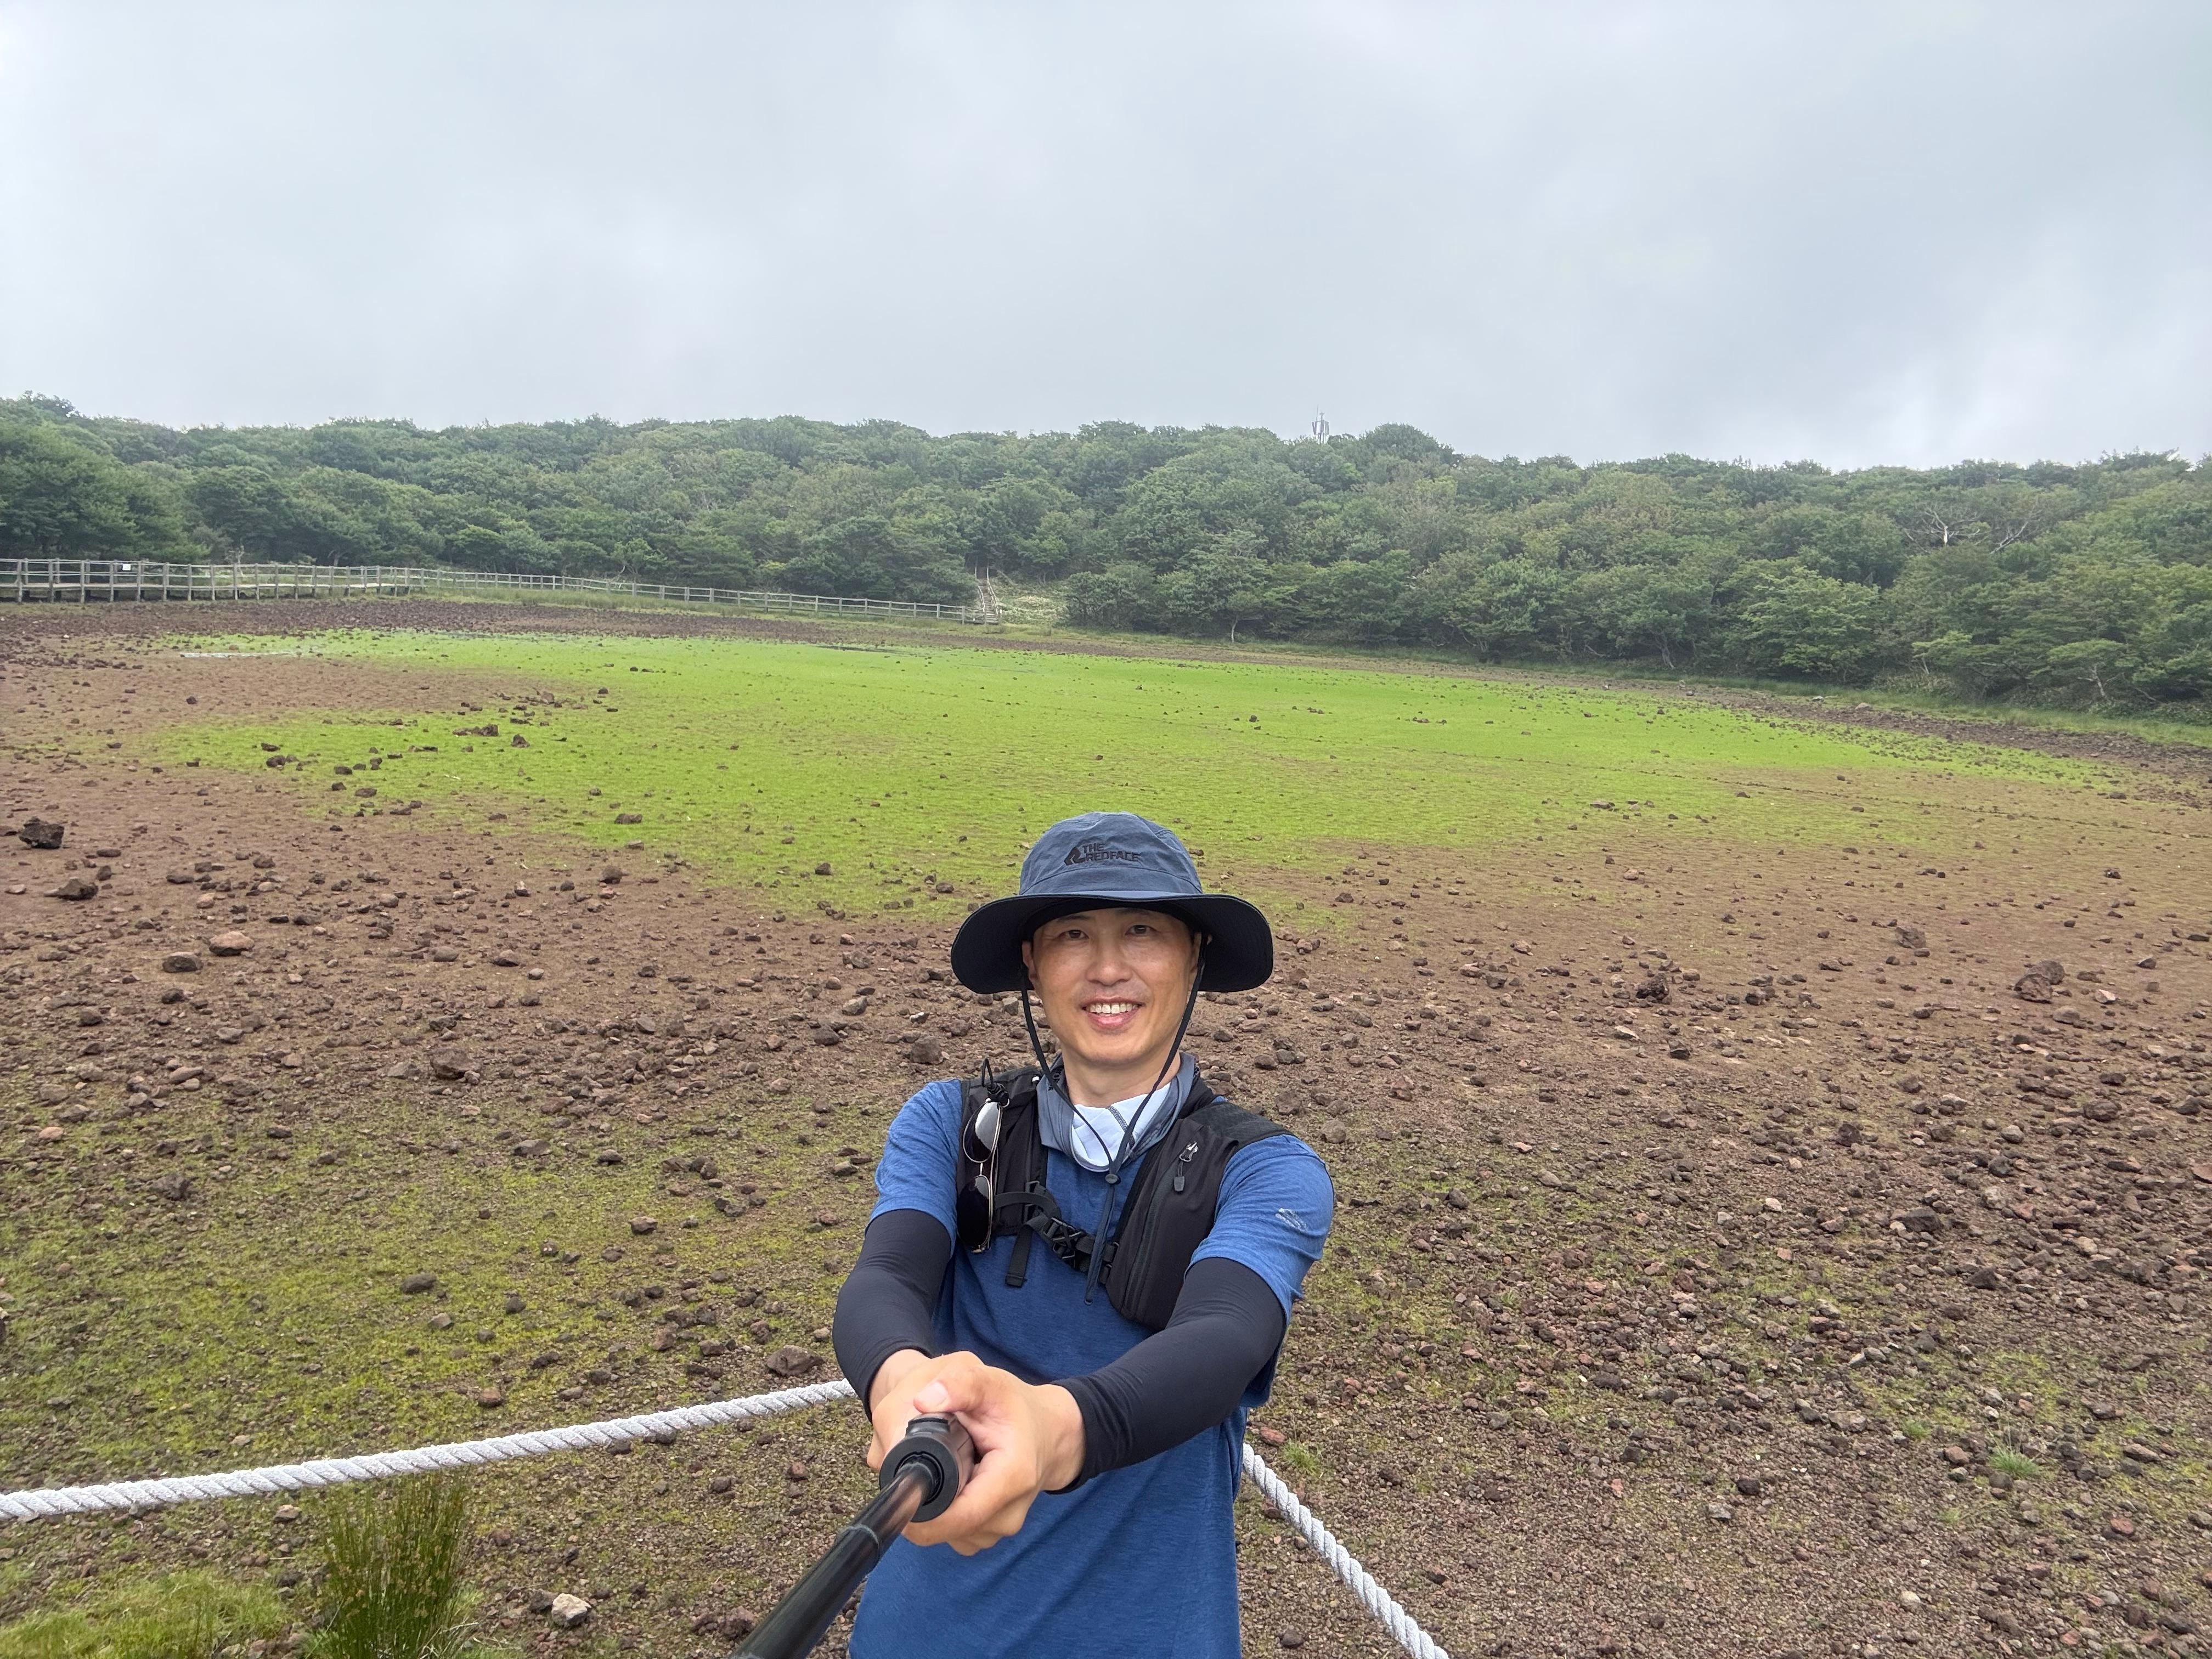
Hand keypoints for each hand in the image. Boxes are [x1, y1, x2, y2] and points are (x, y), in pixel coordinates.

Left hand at [864, 1350, 1084, 1554]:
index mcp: (1011, 1478)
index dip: (921, 1513)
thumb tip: (923, 1400)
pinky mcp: (989, 1535)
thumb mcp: (991, 1383)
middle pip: (945, 1528)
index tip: (900, 1490)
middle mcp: (1008, 1515)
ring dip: (930, 1510)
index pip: (958, 1516)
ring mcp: (1000, 1530)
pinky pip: (954, 1535)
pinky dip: (942, 1515)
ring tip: (938, 1470)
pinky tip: (949, 1484)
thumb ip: (961, 1383)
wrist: (1049, 1433)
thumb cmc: (1017, 1408)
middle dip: (920, 1503)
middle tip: (916, 1465)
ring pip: (945, 1534)